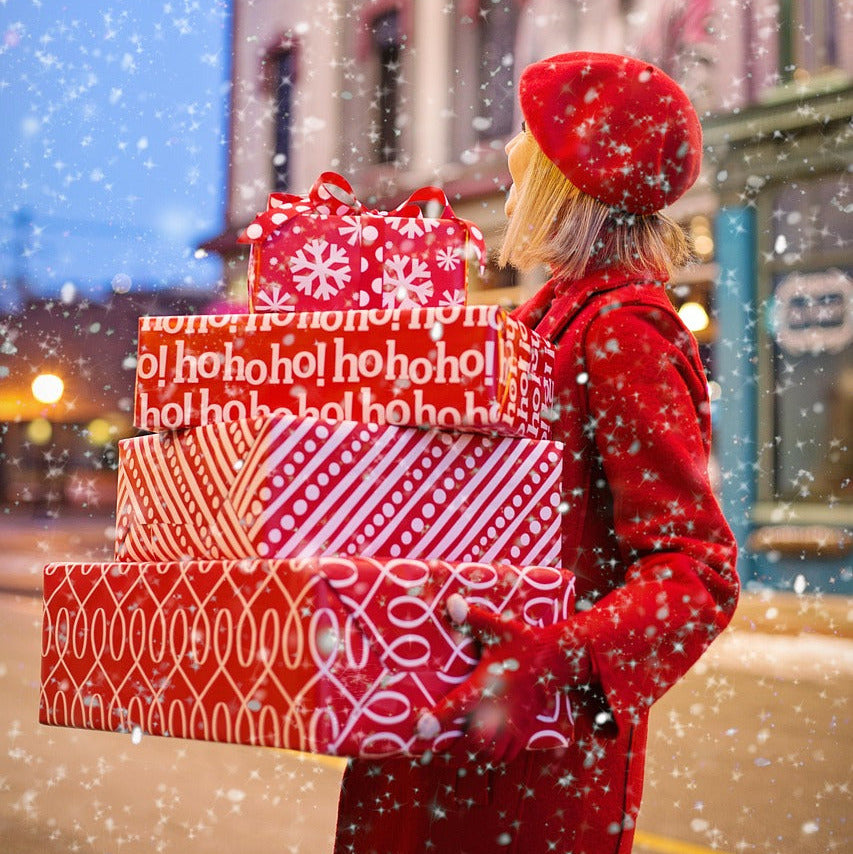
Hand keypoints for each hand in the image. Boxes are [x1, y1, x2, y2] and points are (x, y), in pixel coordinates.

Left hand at [417, 594, 591, 763]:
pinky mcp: (524, 732)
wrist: (556, 660)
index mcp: (486, 686)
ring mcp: (513, 725)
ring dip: (470, 757)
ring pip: (487, 756)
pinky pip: (506, 757)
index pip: (456, 707)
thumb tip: (451, 602)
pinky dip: (492, 759)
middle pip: (469, 745)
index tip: (419, 730)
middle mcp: (498, 710)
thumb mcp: (497, 627)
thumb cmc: (522, 643)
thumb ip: (472, 618)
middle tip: (431, 748)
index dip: (436, 721)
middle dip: (450, 749)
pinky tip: (481, 751)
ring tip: (453, 753)